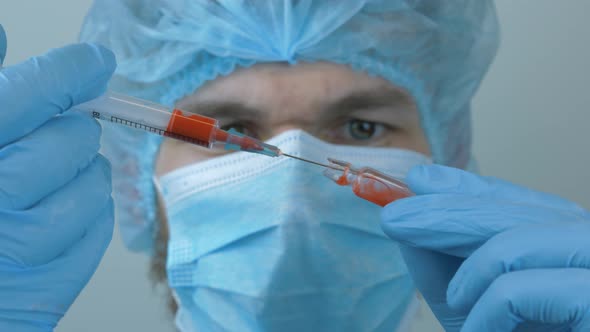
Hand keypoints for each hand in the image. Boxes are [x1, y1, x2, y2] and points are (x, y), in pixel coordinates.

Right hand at [0, 24, 115, 331]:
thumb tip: (3, 32)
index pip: (31, 94)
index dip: (71, 71)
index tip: (95, 62)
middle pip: (72, 139)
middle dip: (75, 132)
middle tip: (62, 137)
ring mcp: (19, 247)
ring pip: (94, 186)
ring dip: (87, 175)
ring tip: (57, 180)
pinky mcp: (45, 286)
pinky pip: (98, 230)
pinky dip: (92, 215)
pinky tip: (64, 214)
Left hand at [381, 164, 589, 331]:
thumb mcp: (472, 304)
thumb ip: (441, 261)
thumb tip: (405, 212)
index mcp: (568, 244)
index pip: (516, 200)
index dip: (464, 188)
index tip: (417, 181)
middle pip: (514, 211)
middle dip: (444, 213)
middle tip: (392, 217)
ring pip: (518, 241)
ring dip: (468, 270)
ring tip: (456, 303)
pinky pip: (522, 290)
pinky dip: (487, 310)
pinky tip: (478, 331)